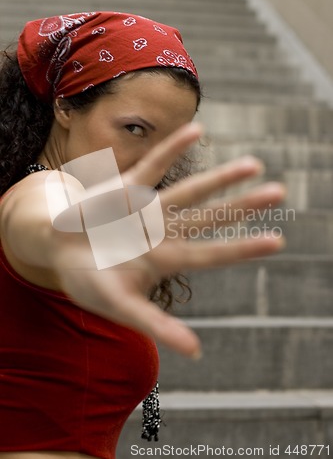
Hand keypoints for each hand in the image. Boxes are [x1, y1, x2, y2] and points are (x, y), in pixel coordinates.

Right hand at [55, 123, 285, 357]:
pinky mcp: (125, 188)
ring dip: (219, 178)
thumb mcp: (121, 307)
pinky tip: (198, 130)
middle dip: (242, 207)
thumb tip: (196, 352)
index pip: (210, 254)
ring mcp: (146, 208)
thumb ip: (156, 325)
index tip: (277, 241)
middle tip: (279, 193)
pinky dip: (172, 148)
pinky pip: (153, 165)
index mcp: (164, 260)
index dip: (242, 248)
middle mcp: (163, 232)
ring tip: (254, 164)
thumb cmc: (90, 281)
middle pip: (208, 218)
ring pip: (189, 190)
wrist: (56, 250)